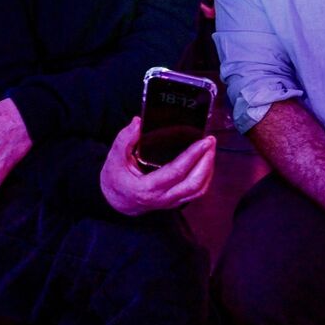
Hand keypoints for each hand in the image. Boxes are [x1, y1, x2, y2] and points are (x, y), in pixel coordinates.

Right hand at [99, 117, 215, 216]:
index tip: (203, 141)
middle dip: (207, 161)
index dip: (192, 156)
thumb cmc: (115, 179)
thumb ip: (124, 139)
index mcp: (146, 188)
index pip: (175, 172)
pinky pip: (196, 193)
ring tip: (210, 149)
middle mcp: (162, 198)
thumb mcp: (114, 158)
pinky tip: (205, 162)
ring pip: (198, 190)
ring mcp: (170, 203)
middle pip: (194, 184)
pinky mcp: (175, 202)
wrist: (116, 202)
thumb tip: (138, 122)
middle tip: (210, 141)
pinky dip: (205, 177)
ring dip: (208, 169)